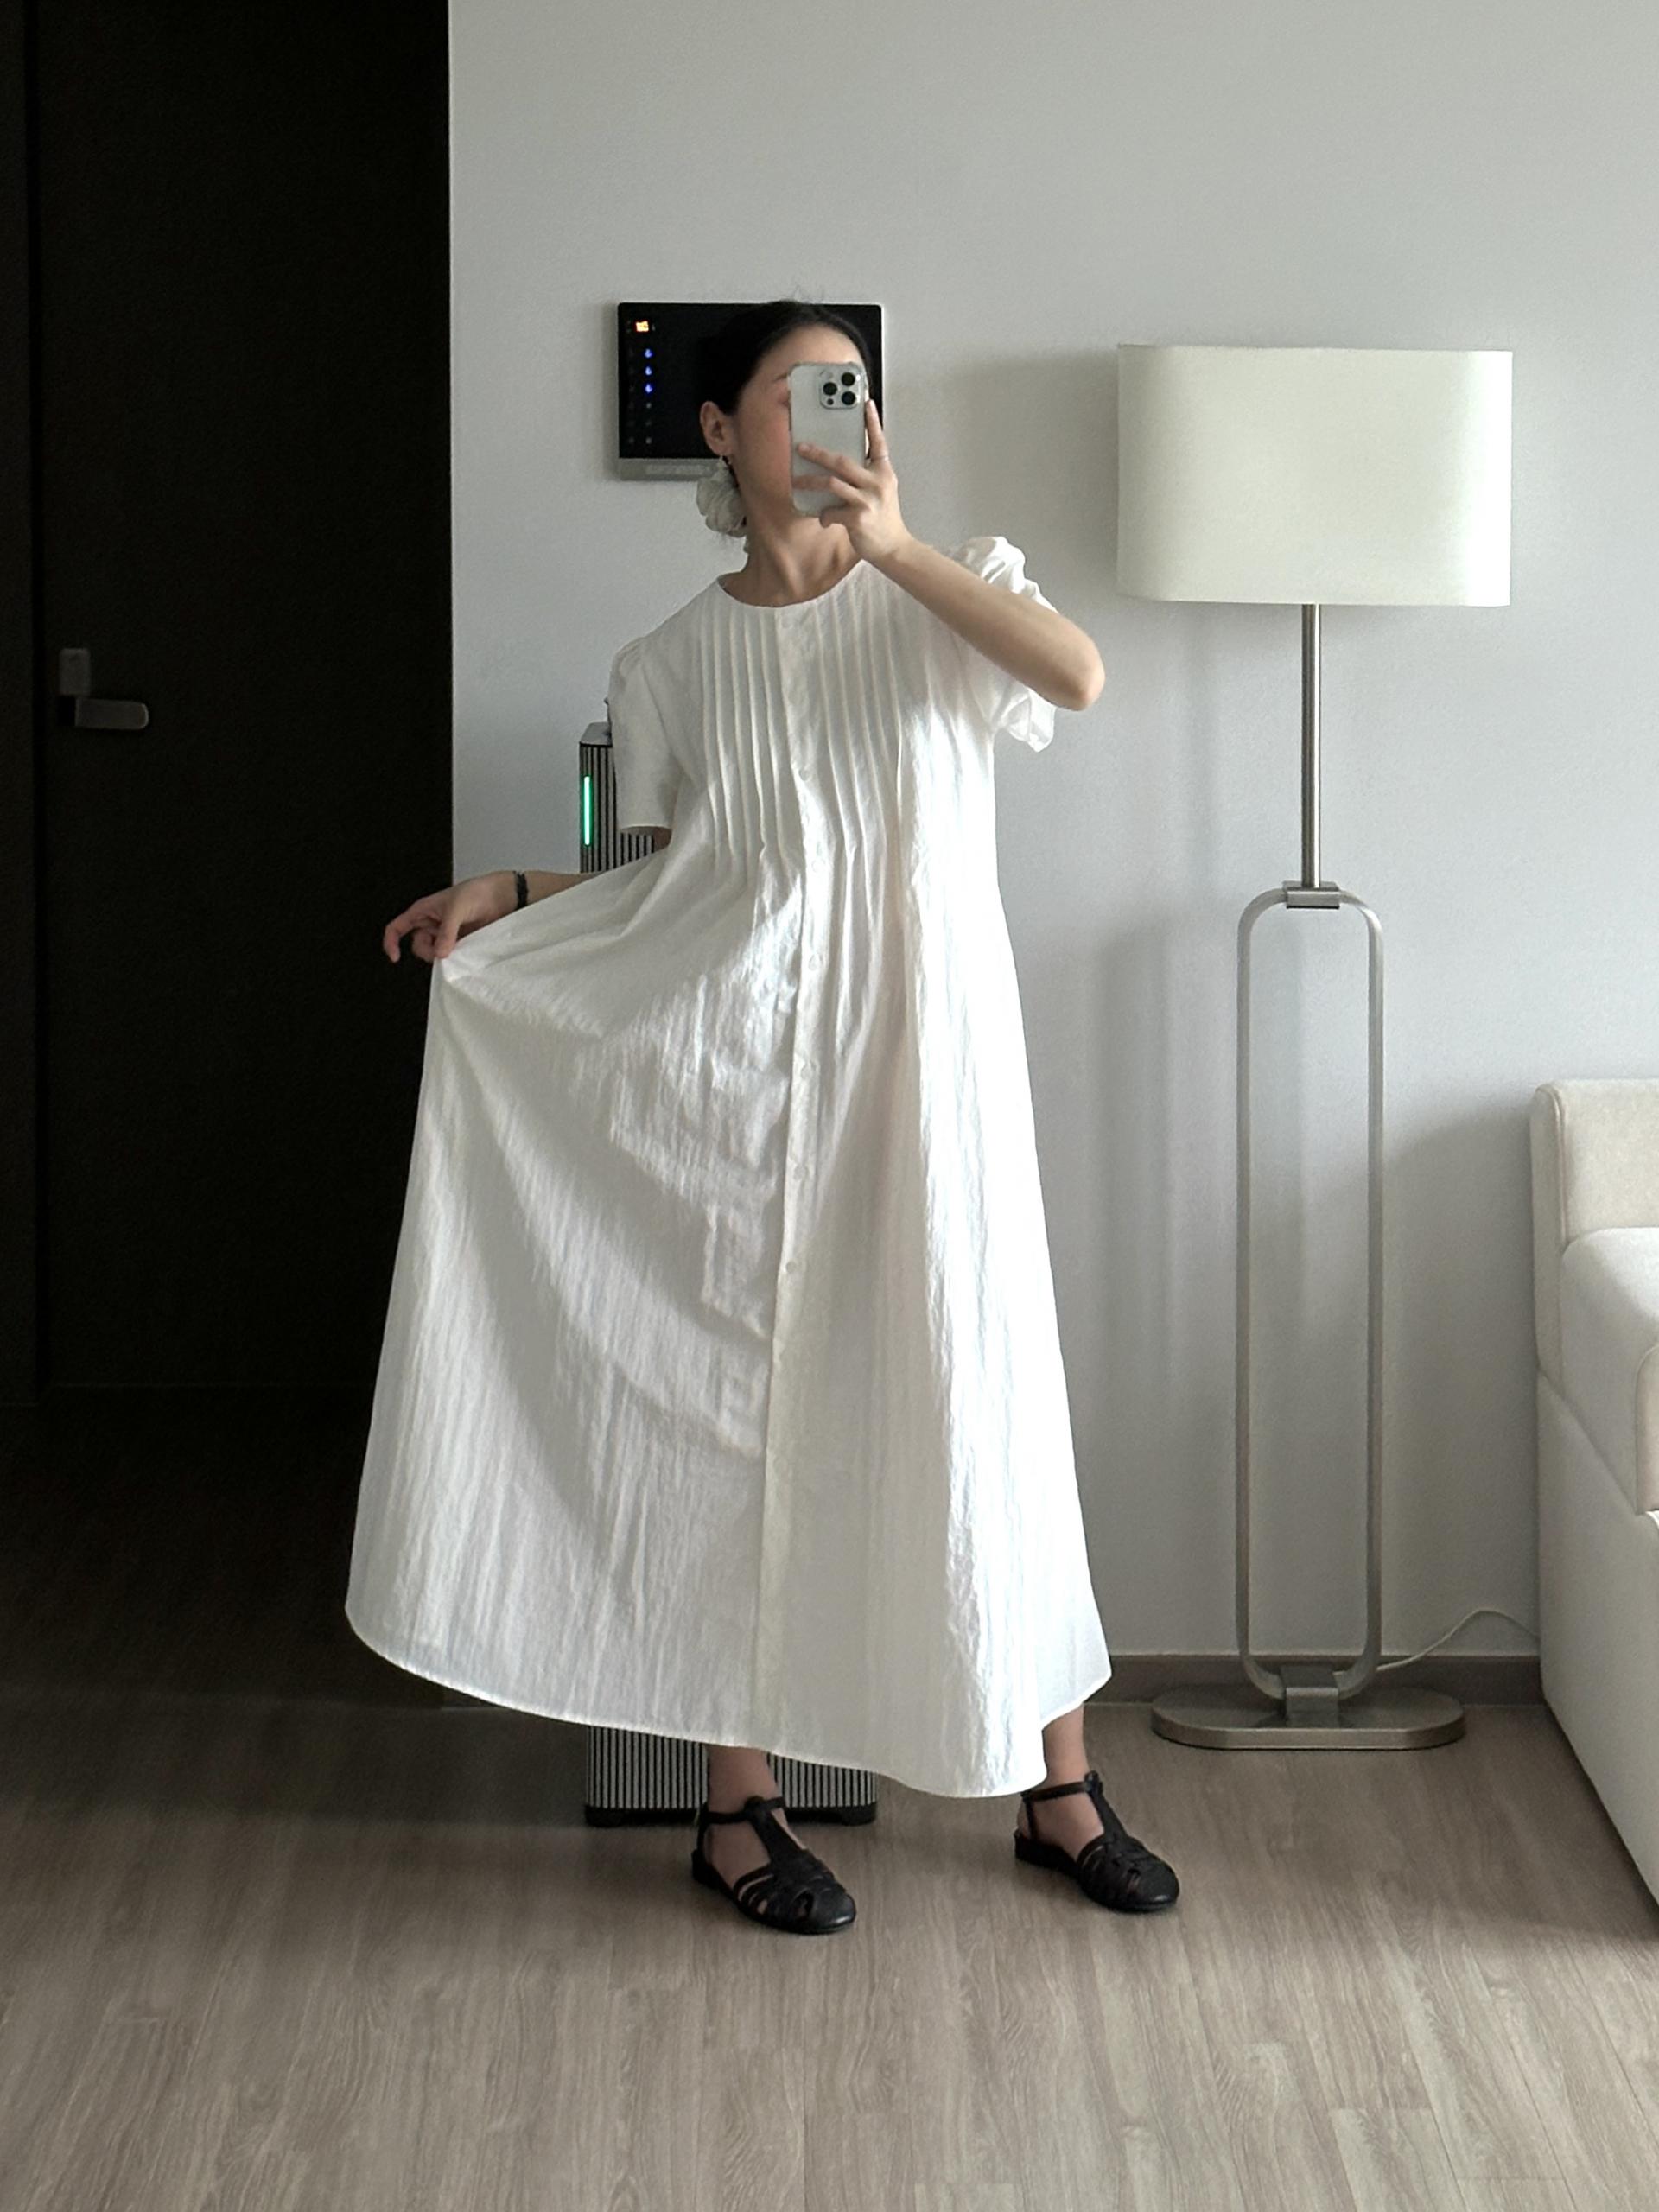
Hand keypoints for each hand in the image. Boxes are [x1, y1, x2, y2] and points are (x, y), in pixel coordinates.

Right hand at [382, 871, 512, 962]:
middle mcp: (433, 923)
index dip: (392, 942)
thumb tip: (440, 953)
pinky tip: (464, 953)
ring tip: (458, 947)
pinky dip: (455, 958)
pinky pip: (451, 955)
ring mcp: (447, 934)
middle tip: (443, 950)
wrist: (504, 897)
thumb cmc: (478, 892)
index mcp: (424, 910)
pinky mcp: (461, 943)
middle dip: (427, 951)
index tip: (396, 957)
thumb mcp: (457, 908)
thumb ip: (447, 931)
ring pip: (434, 952)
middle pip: (418, 945)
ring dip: (443, 955)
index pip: (398, 927)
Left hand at [793, 398, 909, 562]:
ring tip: (797, 481)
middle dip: (818, 453)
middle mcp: (878, 483)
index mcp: (884, 473)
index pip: (879, 442)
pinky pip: (831, 511)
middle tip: (801, 447)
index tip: (865, 402)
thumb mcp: (882, 491)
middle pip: (842, 461)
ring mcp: (868, 501)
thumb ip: (865, 477)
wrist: (894, 548)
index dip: (872, 422)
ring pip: (832, 483)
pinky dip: (823, 514)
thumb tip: (836, 468)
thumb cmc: (884, 519)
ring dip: (810, 482)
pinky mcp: (858, 518)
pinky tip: (824, 518)